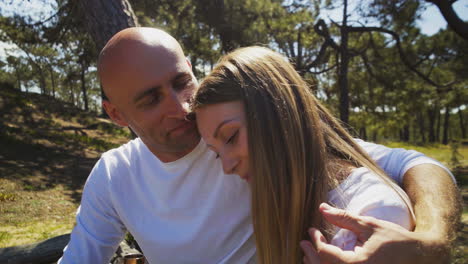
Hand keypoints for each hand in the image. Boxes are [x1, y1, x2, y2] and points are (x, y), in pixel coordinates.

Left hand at [300, 203, 449, 263]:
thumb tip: (322, 208)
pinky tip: (323, 262)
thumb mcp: (369, 225)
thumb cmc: (397, 240)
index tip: (311, 230)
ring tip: (308, 253)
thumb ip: (344, 219)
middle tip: (303, 243)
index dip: (315, 241)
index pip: (326, 254)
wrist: (422, 257)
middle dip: (310, 255)